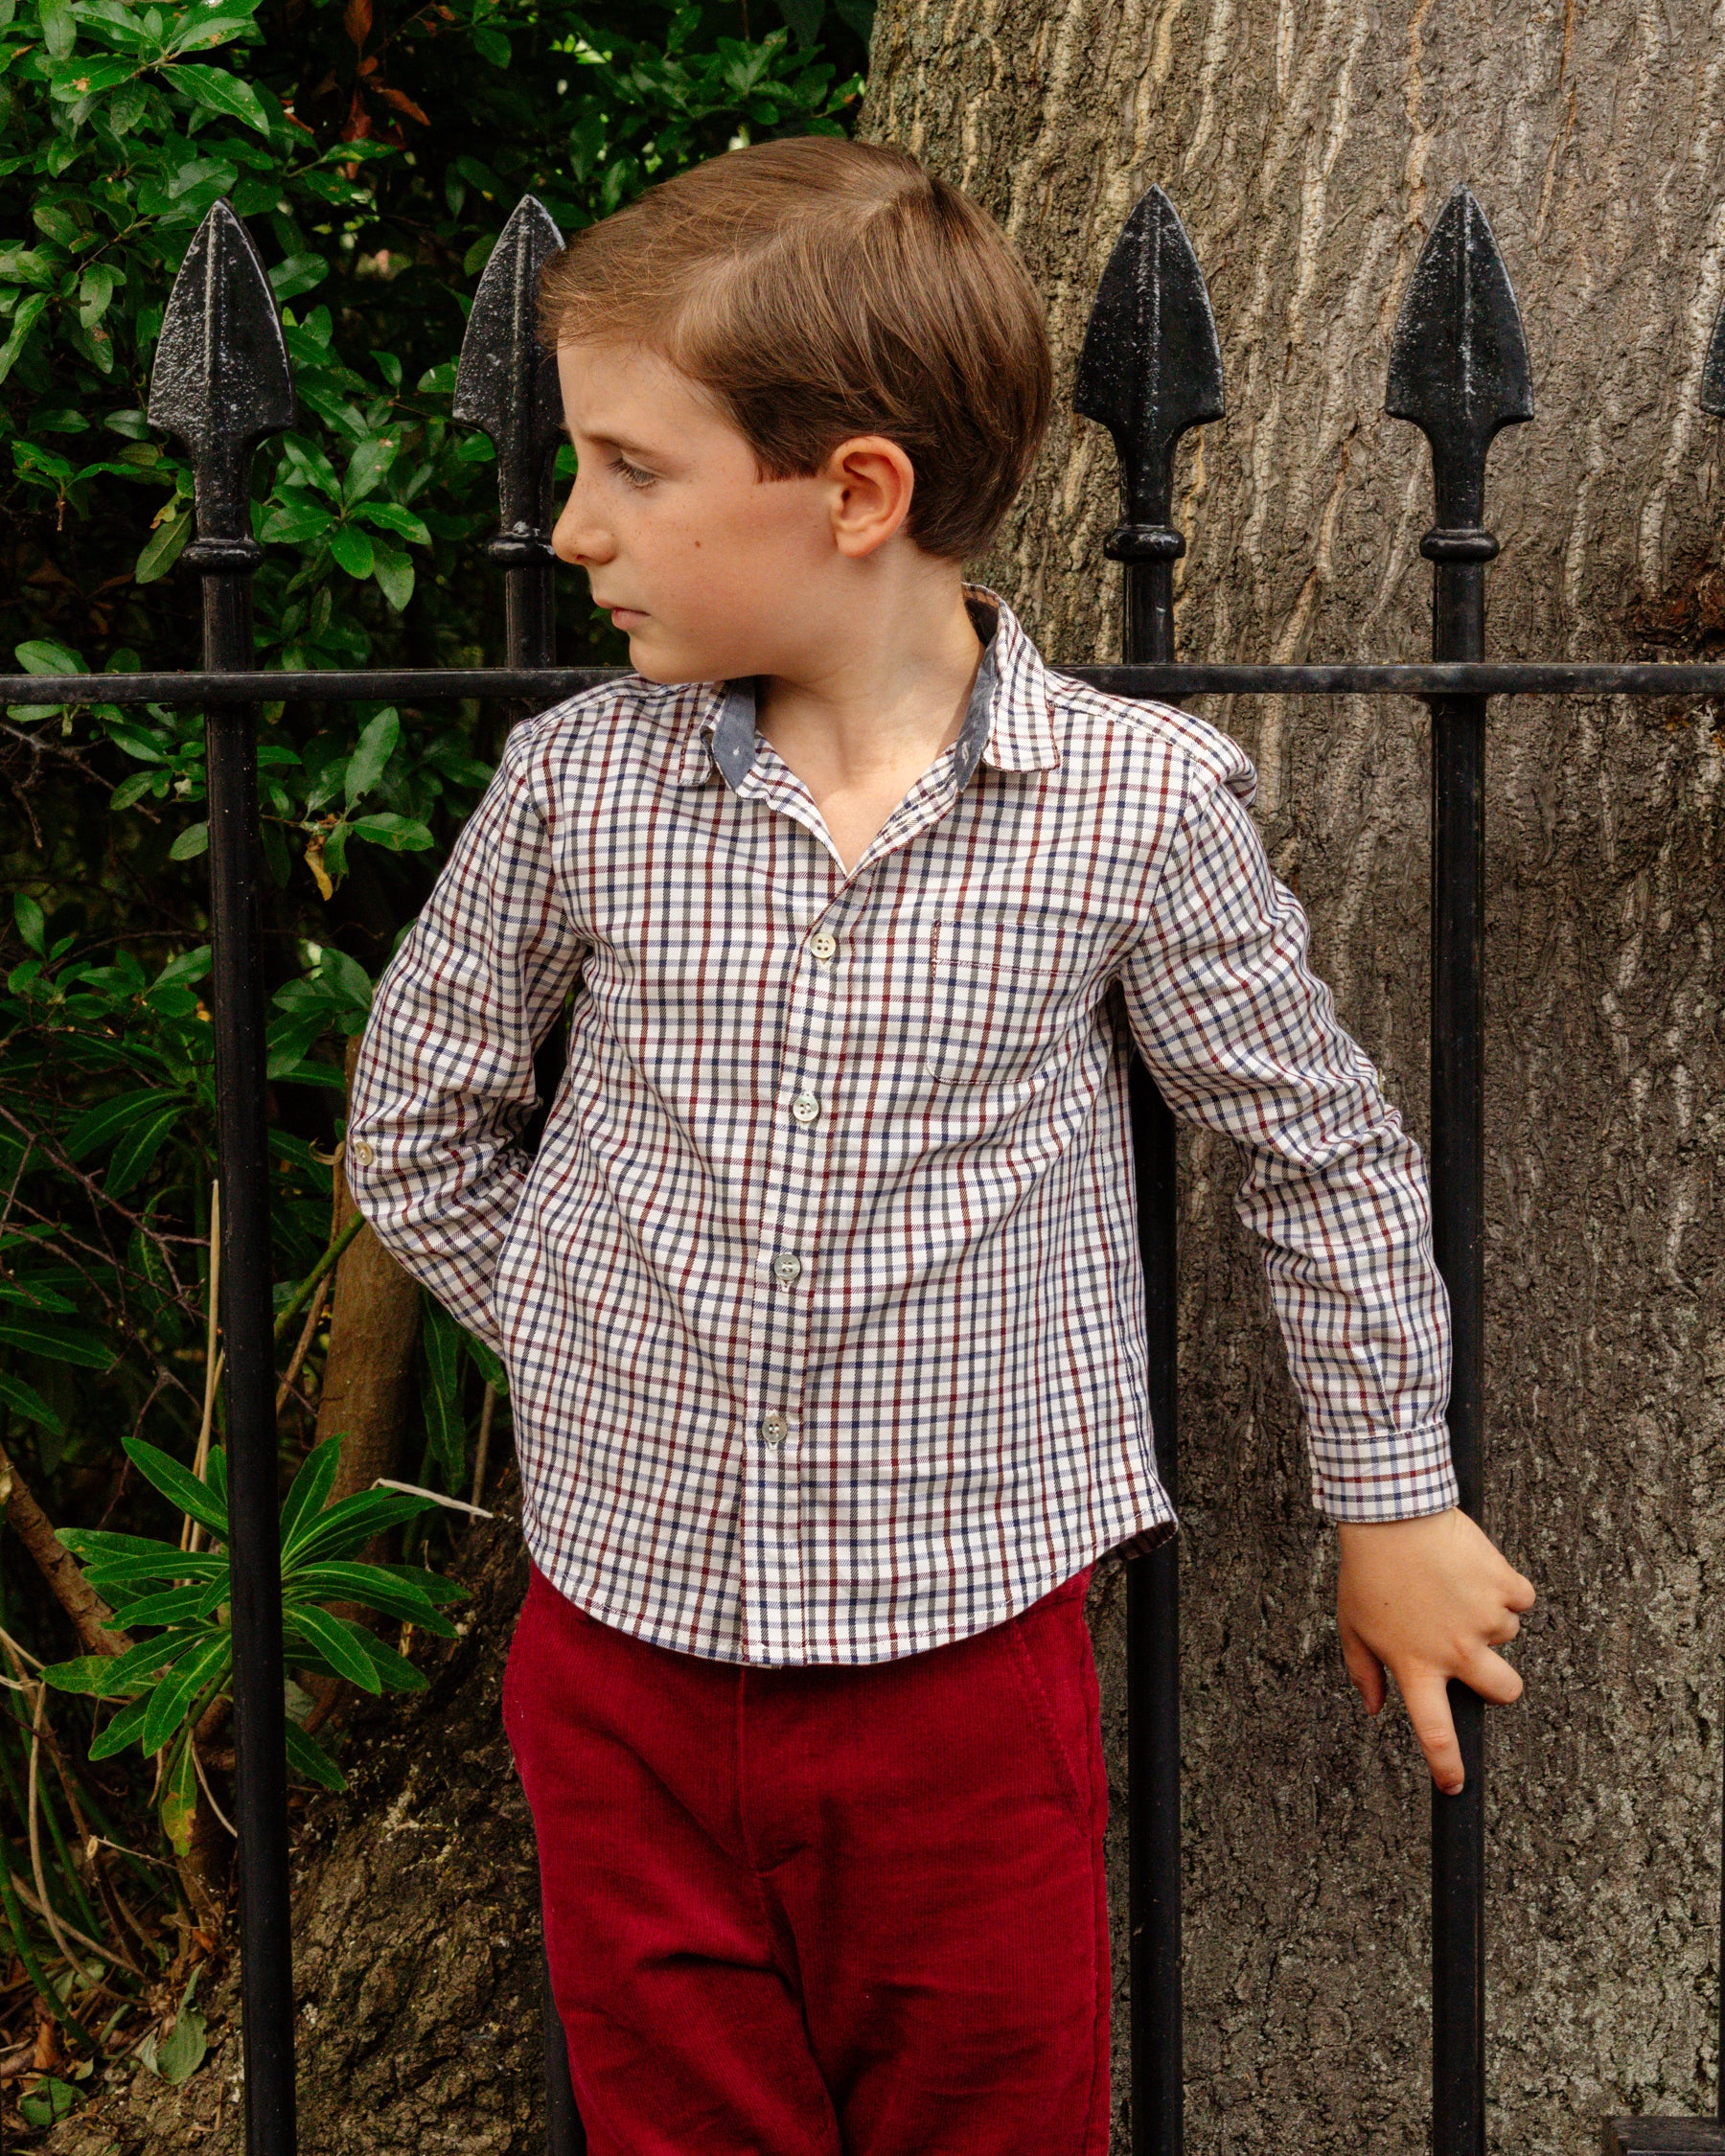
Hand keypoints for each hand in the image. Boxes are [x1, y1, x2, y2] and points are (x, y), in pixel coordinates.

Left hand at [1336, 1507, 1534, 1793]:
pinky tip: (1474, 1568)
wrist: (1392, 1512)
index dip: (1448, 1766)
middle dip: (1500, 1682)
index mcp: (1415, 1664)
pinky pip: (1520, 1598)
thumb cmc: (1368, 1569)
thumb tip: (1373, 1707)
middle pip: (1505, 1692)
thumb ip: (1363, 1671)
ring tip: (1450, 1584)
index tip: (1455, 1787)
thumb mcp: (1352, 1624)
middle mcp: (1454, 1650)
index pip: (1435, 1732)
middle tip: (1477, 1653)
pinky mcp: (1504, 1586)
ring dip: (1488, 1616)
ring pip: (1507, 1635)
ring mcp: (1483, 1620)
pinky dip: (1505, 1586)